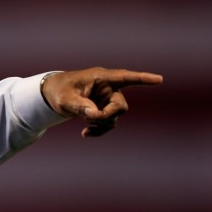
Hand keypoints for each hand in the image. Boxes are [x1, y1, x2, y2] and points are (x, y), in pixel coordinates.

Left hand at [41, 68, 162, 137]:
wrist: (53, 95)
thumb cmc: (59, 91)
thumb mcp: (64, 99)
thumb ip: (79, 106)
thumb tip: (94, 114)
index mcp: (100, 77)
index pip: (124, 77)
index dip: (142, 79)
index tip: (159, 79)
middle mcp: (108, 87)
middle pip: (120, 105)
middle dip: (108, 115)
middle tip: (91, 119)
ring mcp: (107, 99)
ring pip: (115, 117)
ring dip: (101, 124)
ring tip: (83, 124)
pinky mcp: (104, 110)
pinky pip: (109, 124)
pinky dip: (99, 130)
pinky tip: (85, 133)